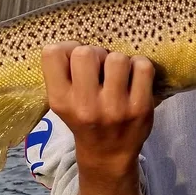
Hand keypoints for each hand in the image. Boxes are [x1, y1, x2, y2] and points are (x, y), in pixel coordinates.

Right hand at [41, 42, 155, 181]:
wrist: (108, 156)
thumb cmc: (85, 119)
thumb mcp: (63, 101)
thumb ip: (64, 72)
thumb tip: (79, 39)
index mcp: (60, 100)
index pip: (53, 54)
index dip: (67, 49)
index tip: (75, 60)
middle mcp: (85, 106)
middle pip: (86, 52)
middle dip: (95, 54)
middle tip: (99, 67)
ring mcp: (115, 108)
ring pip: (117, 58)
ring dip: (118, 61)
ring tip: (118, 75)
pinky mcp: (141, 108)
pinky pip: (142, 67)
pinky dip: (140, 67)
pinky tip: (134, 79)